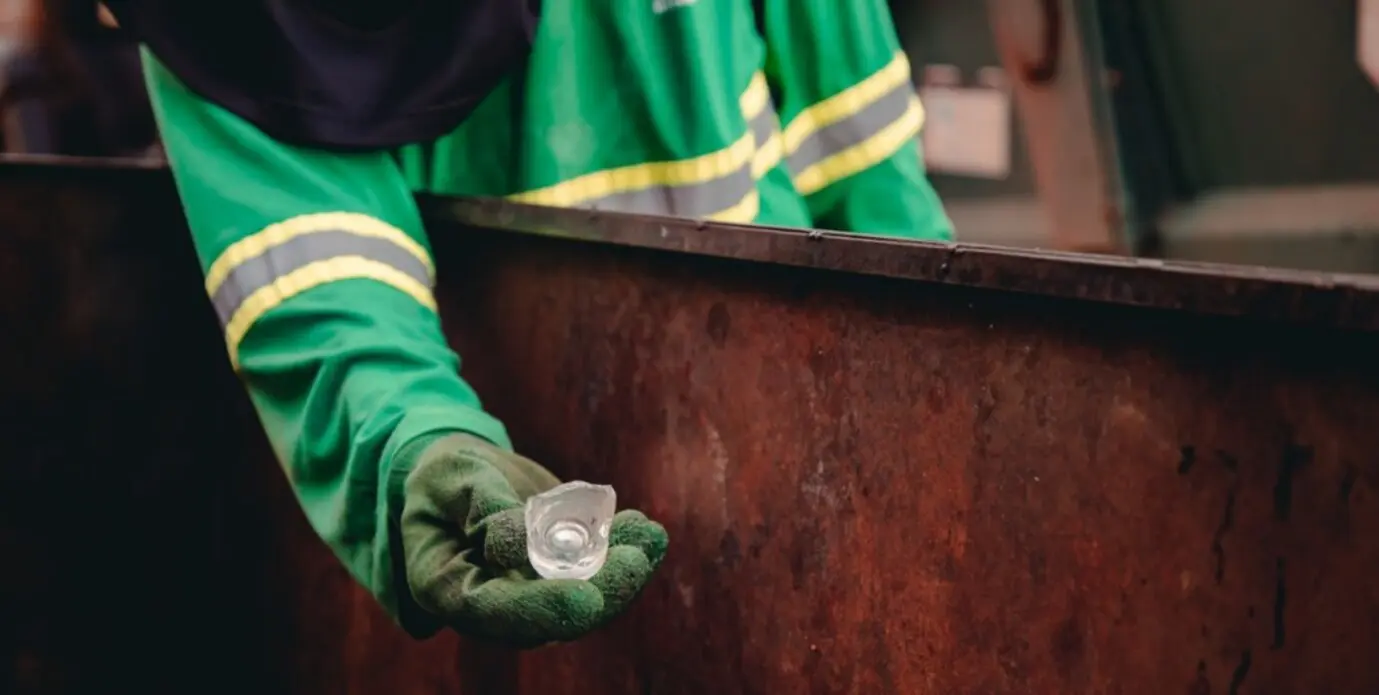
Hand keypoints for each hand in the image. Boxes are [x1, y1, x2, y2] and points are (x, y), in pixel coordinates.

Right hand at [399, 434, 667, 647]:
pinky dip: (624, 557)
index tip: (587, 598)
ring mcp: (529, 599)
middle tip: (635, 558)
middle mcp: (492, 607)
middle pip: (550, 619)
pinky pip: (596, 580)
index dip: (542, 610)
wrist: (464, 480)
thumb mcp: (454, 477)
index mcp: (447, 589)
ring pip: (583, 603)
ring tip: (648, 534)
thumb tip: (514, 547)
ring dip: (622, 575)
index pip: (494, 613)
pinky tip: (647, 531)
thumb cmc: (448, 476)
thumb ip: (481, 508)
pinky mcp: (558, 583)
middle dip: (601, 593)